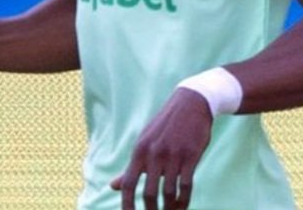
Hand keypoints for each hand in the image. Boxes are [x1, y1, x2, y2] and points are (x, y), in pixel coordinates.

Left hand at [110, 88, 213, 209]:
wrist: (191, 103)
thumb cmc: (165, 126)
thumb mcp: (144, 142)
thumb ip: (130, 167)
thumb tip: (112, 186)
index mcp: (140, 150)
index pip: (128, 183)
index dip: (127, 205)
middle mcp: (154, 153)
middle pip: (148, 192)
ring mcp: (173, 154)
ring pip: (168, 192)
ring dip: (169, 209)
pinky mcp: (190, 155)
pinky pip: (186, 185)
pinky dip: (184, 200)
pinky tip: (182, 206)